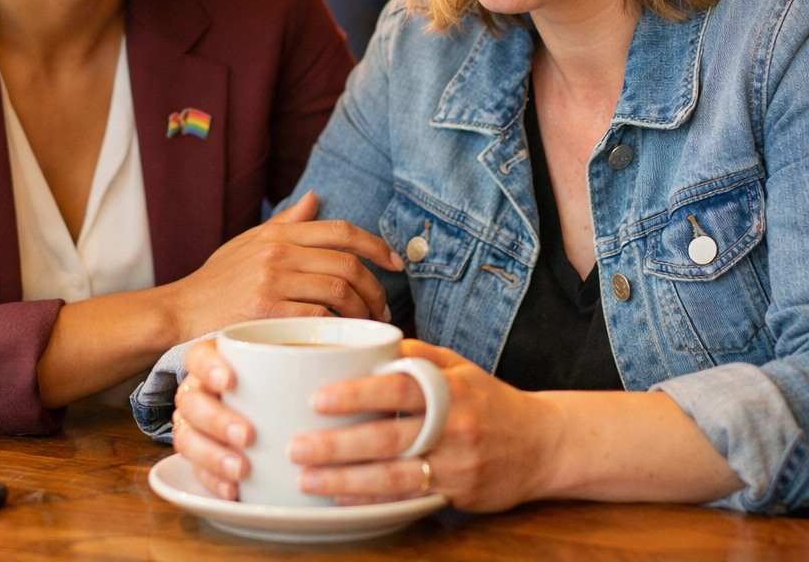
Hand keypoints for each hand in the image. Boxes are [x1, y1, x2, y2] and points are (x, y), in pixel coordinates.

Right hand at [168, 192, 404, 342]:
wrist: (180, 312)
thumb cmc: (216, 281)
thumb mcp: (248, 243)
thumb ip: (285, 222)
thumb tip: (315, 197)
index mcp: (278, 234)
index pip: (340, 230)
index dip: (376, 244)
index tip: (395, 263)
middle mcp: (278, 252)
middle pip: (346, 263)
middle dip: (374, 286)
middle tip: (382, 307)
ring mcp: (272, 282)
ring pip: (338, 290)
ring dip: (362, 310)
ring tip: (367, 324)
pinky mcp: (266, 313)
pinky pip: (318, 317)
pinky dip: (338, 327)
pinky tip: (343, 337)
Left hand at [291, 340, 556, 510]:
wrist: (544, 443)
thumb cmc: (488, 399)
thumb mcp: (458, 365)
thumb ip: (414, 353)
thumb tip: (368, 340)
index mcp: (449, 387)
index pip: (398, 387)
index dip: (358, 393)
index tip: (318, 398)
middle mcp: (453, 427)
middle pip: (389, 437)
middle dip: (338, 445)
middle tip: (296, 446)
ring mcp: (456, 465)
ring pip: (394, 476)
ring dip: (346, 480)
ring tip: (306, 478)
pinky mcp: (458, 495)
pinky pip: (409, 500)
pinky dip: (373, 501)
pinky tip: (342, 499)